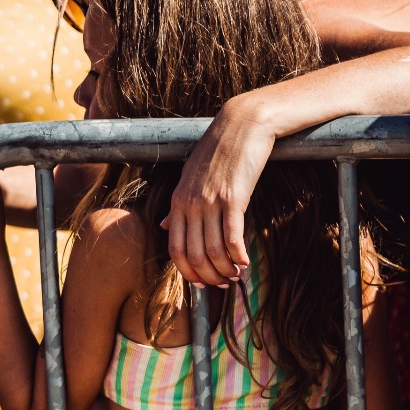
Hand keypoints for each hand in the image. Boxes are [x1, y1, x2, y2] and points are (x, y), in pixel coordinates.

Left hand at [165, 104, 275, 287]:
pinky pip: (232, 238)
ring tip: (236, 276)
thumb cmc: (218, 151)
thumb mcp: (190, 176)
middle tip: (223, 284)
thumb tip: (165, 226)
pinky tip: (245, 263)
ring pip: (212, 251)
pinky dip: (238, 256)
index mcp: (177, 201)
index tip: (202, 284)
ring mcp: (210, 202)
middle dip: (208, 277)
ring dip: (225, 270)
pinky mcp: (233, 198)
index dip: (188, 273)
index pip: (175, 250)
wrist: (243, 124)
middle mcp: (190, 204)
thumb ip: (177, 204)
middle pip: (193, 256)